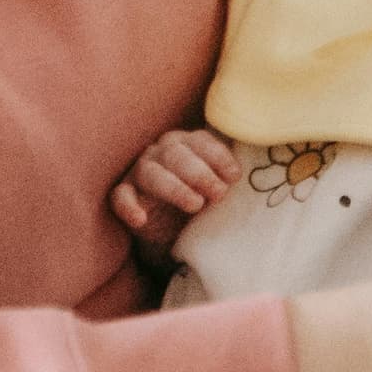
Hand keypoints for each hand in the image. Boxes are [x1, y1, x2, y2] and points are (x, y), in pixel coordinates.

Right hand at [110, 129, 239, 255]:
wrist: (172, 230)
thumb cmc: (199, 200)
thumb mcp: (217, 189)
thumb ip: (229, 180)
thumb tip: (251, 181)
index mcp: (187, 144)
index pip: (201, 141)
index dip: (218, 156)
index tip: (234, 177)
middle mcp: (162, 152)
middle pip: (177, 154)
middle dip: (200, 173)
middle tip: (219, 194)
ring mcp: (140, 171)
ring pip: (151, 173)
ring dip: (174, 188)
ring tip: (195, 205)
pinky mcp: (124, 193)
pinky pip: (120, 196)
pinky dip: (129, 207)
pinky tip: (141, 219)